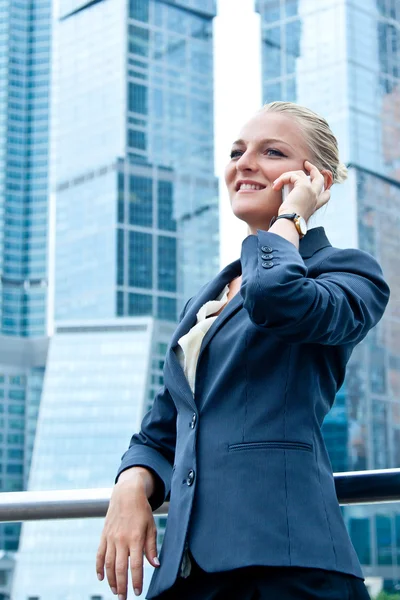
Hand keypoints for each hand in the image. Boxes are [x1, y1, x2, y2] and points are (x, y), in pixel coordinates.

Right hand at [96, 469, 159, 597]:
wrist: (126, 493)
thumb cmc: (142, 510)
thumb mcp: (151, 526)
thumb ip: (152, 547)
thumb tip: (155, 565)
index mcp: (135, 538)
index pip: (136, 565)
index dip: (137, 581)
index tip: (138, 592)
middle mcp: (121, 539)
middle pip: (120, 568)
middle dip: (122, 586)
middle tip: (123, 598)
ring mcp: (110, 538)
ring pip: (108, 564)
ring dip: (111, 580)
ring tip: (115, 591)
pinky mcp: (103, 535)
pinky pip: (99, 554)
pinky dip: (99, 568)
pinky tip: (101, 577)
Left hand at [272, 160, 330, 222]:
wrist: (291, 222)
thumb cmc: (290, 222)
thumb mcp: (295, 214)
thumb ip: (296, 207)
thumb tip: (287, 206)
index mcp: (315, 205)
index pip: (325, 196)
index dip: (324, 188)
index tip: (318, 184)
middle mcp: (316, 197)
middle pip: (320, 178)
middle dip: (314, 169)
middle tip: (306, 164)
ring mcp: (311, 190)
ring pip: (302, 174)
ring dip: (287, 176)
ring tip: (277, 182)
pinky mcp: (304, 186)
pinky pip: (292, 176)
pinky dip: (283, 178)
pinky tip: (276, 186)